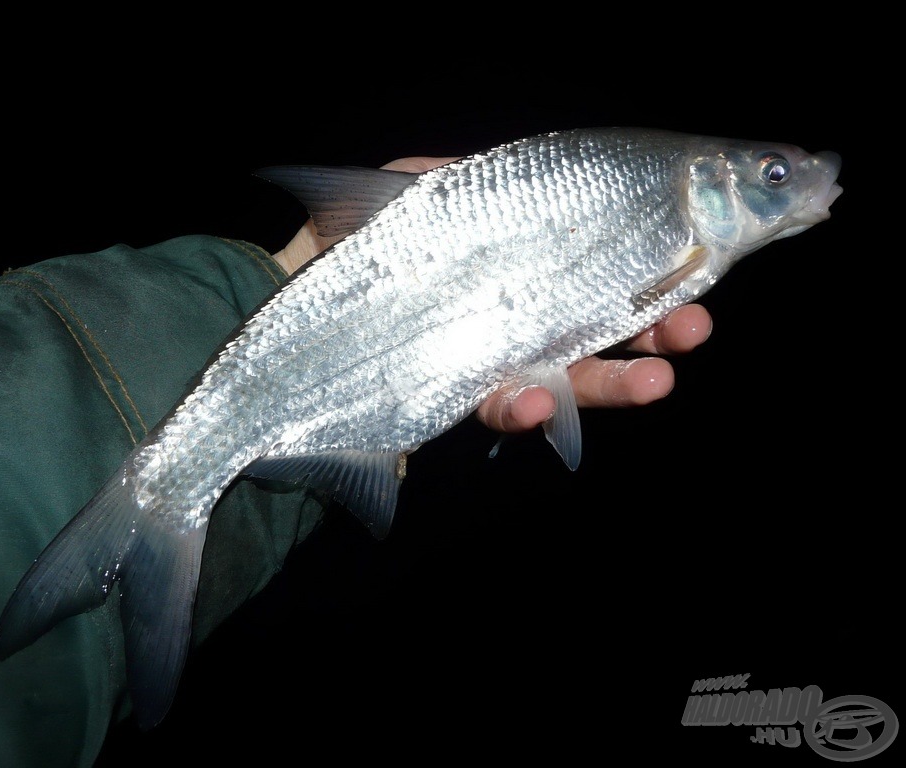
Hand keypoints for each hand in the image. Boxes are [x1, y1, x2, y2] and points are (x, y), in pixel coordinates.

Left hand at [272, 156, 712, 432]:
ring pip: (567, 372)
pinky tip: (535, 404)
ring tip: (661, 378)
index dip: (652, 256)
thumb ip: (466, 178)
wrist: (281, 316)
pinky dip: (519, 408)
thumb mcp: (406, 186)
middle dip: (654, 323)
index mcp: (515, 254)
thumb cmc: (346, 243)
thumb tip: (525, 168)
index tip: (703, 250)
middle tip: (696, 324)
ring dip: (616, 378)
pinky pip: (495, 404)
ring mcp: (488, 355)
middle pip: (598, 318)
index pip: (599, 253)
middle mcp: (511, 305)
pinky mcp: (453, 399)